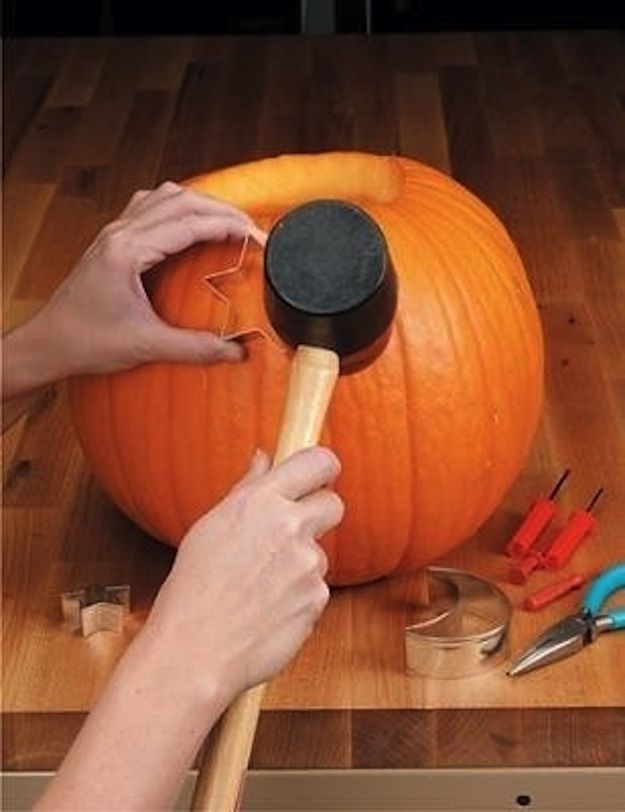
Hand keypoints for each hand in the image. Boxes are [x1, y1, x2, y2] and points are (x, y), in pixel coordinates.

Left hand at [3, 182, 266, 400]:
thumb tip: (237, 352)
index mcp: (129, 250)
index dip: (229, 225)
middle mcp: (121, 231)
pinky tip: (189, 224)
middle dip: (222, 210)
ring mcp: (114, 232)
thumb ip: (195, 348)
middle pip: (180, 200)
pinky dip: (177, 208)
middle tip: (252, 228)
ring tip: (227, 221)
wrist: (48, 343)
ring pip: (164, 196)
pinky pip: (148, 206)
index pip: (190, 222)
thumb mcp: (147, 345)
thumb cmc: (88, 341)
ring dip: (200, 203)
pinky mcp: (111, 240)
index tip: (258, 236)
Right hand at [137, 446, 343, 707]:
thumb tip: (264, 458)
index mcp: (260, 501)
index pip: (318, 462)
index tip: (320, 474)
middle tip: (292, 531)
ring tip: (259, 587)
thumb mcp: (212, 525)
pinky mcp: (317, 599)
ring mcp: (307, 564)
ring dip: (299, 565)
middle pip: (333, 503)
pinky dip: (298, 597)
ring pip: (318, 553)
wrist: (195, 650)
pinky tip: (266, 610)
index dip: (323, 467)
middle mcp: (289, 526)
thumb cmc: (194, 587)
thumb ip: (248, 488)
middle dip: (319, 513)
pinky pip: (315, 590)